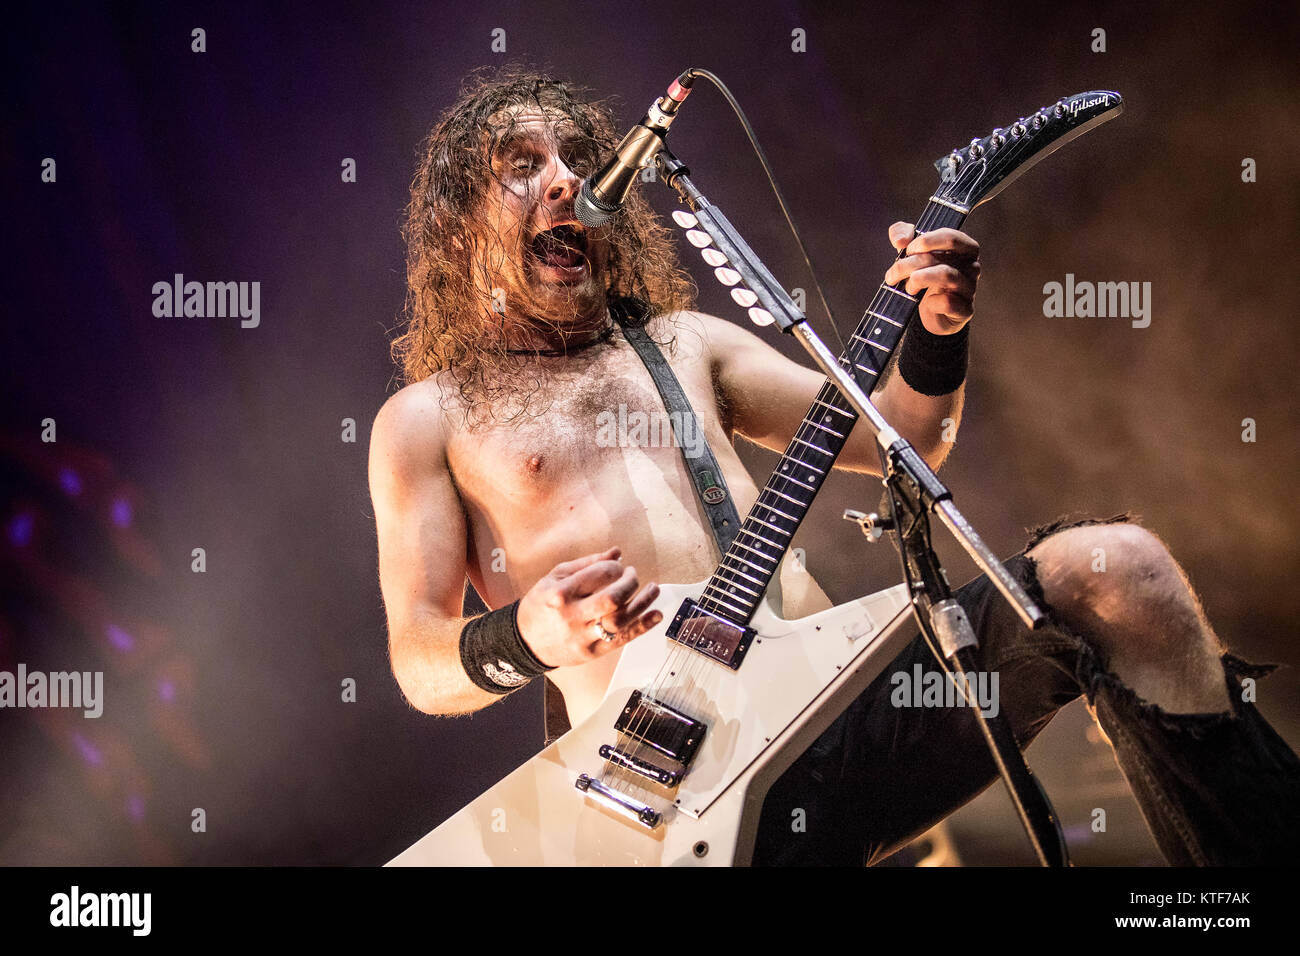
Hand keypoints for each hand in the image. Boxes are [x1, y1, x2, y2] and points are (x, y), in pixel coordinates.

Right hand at [515, 547, 661, 667]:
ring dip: (643, 603)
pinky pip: (622, 639)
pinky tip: (656, 614)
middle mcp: (572, 616)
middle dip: (630, 583)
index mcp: (561, 593)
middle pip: (612, 599)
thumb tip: (616, 553)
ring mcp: (582, 637)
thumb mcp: (555, 577)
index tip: (618, 567)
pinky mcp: (592, 652)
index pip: (598, 575)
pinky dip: (643, 626)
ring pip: (621, 620)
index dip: (615, 568)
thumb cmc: (541, 605)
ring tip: (654, 589)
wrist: (525, 641)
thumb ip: (587, 564)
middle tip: (634, 575)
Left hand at [883, 222, 980, 334]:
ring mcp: (970, 288)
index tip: (907, 250)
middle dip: (909, 264)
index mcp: (964, 248)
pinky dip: (932, 302)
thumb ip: (903, 233)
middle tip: (892, 275)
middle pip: (941, 258)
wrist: (933, 313)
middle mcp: (971, 266)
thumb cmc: (924, 277)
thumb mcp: (911, 252)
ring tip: (907, 287)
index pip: (950, 237)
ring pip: (946, 275)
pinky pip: (948, 302)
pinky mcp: (965, 310)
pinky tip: (927, 303)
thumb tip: (900, 240)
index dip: (925, 241)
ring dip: (918, 280)